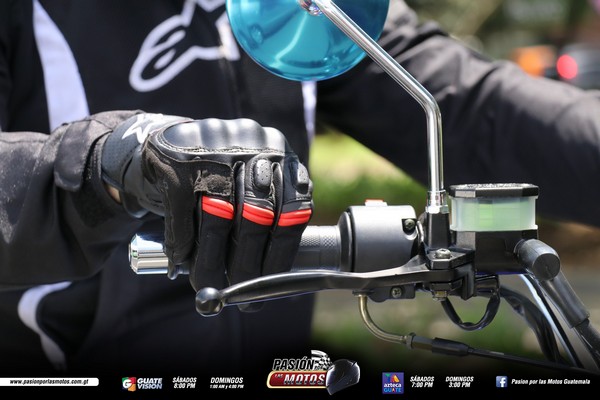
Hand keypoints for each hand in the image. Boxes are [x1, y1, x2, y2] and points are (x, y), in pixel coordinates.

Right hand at [101, 113, 312, 293]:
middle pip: (257, 217)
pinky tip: (180, 261)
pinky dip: (182, 243)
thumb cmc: (220, 175)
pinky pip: (183, 212)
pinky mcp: (177, 158)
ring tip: (207, 284)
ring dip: (210, 260)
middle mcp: (253, 143)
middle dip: (245, 265)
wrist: (167, 142)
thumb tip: (272, 278)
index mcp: (282, 153)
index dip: (280, 255)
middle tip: (238, 294)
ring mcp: (215, 147)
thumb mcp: (254, 182)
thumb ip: (271, 216)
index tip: (270, 286)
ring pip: (218, 217)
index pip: (292, 212)